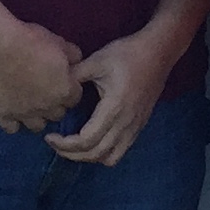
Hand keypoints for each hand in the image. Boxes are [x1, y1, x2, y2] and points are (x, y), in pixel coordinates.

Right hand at [0, 17, 86, 132]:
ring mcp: (24, 113)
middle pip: (58, 114)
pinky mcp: (3, 113)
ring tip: (32, 103)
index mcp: (64, 90)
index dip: (70, 88)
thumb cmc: (31, 41)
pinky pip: (11, 128)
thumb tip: (75, 61)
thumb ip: (72, 55)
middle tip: (48, 90)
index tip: (64, 80)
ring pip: (38, 126)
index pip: (75, 98)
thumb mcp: (58, 41)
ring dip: (38, 116)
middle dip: (56, 103)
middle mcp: (47, 107)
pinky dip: (13, 122)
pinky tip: (13, 110)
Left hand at [45, 24, 188, 166]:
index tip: (50, 136)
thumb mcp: (97, 60)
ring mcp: (135, 126)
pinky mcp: (140, 125)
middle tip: (55, 144)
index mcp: (114, 107)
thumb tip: (54, 86)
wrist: (159, 52)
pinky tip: (93, 140)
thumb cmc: (127, 54)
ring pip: (110, 157)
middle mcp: (126, 123)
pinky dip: (104, 153)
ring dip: (89, 157)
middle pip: (96, 154)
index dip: (65, 144)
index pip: (86, 140)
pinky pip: (121, 151)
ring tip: (73, 146)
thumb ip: (74, 75)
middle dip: (71, 154)